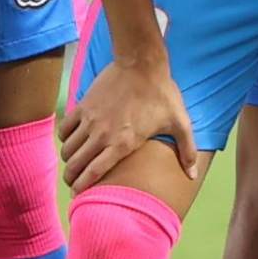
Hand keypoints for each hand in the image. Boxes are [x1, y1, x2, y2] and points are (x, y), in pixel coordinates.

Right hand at [58, 50, 200, 192]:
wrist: (142, 63)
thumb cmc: (162, 94)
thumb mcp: (180, 122)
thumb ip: (187, 151)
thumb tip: (192, 175)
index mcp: (122, 144)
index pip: (94, 173)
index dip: (83, 187)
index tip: (78, 195)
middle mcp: (101, 135)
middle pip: (75, 165)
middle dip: (71, 178)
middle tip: (73, 183)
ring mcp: (90, 120)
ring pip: (68, 149)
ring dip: (68, 159)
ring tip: (72, 164)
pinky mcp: (83, 106)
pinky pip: (65, 129)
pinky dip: (64, 138)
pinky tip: (71, 141)